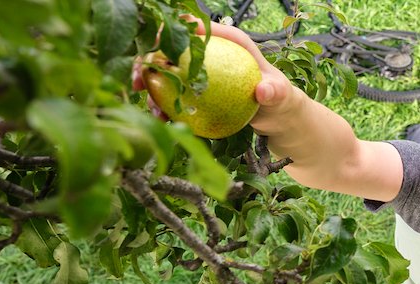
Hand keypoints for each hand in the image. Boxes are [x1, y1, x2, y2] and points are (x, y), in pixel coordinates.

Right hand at [132, 19, 293, 130]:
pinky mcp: (197, 91)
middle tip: (137, 82)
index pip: (193, 27)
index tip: (153, 50)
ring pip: (167, 72)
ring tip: (148, 106)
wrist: (278, 117)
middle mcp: (209, 51)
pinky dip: (164, 104)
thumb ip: (275, 91)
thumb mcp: (282, 95)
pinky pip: (175, 94)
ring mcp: (200, 72)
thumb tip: (263, 90)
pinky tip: (159, 119)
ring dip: (151, 86)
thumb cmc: (281, 99)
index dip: (168, 33)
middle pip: (170, 48)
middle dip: (146, 60)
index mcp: (227, 40)